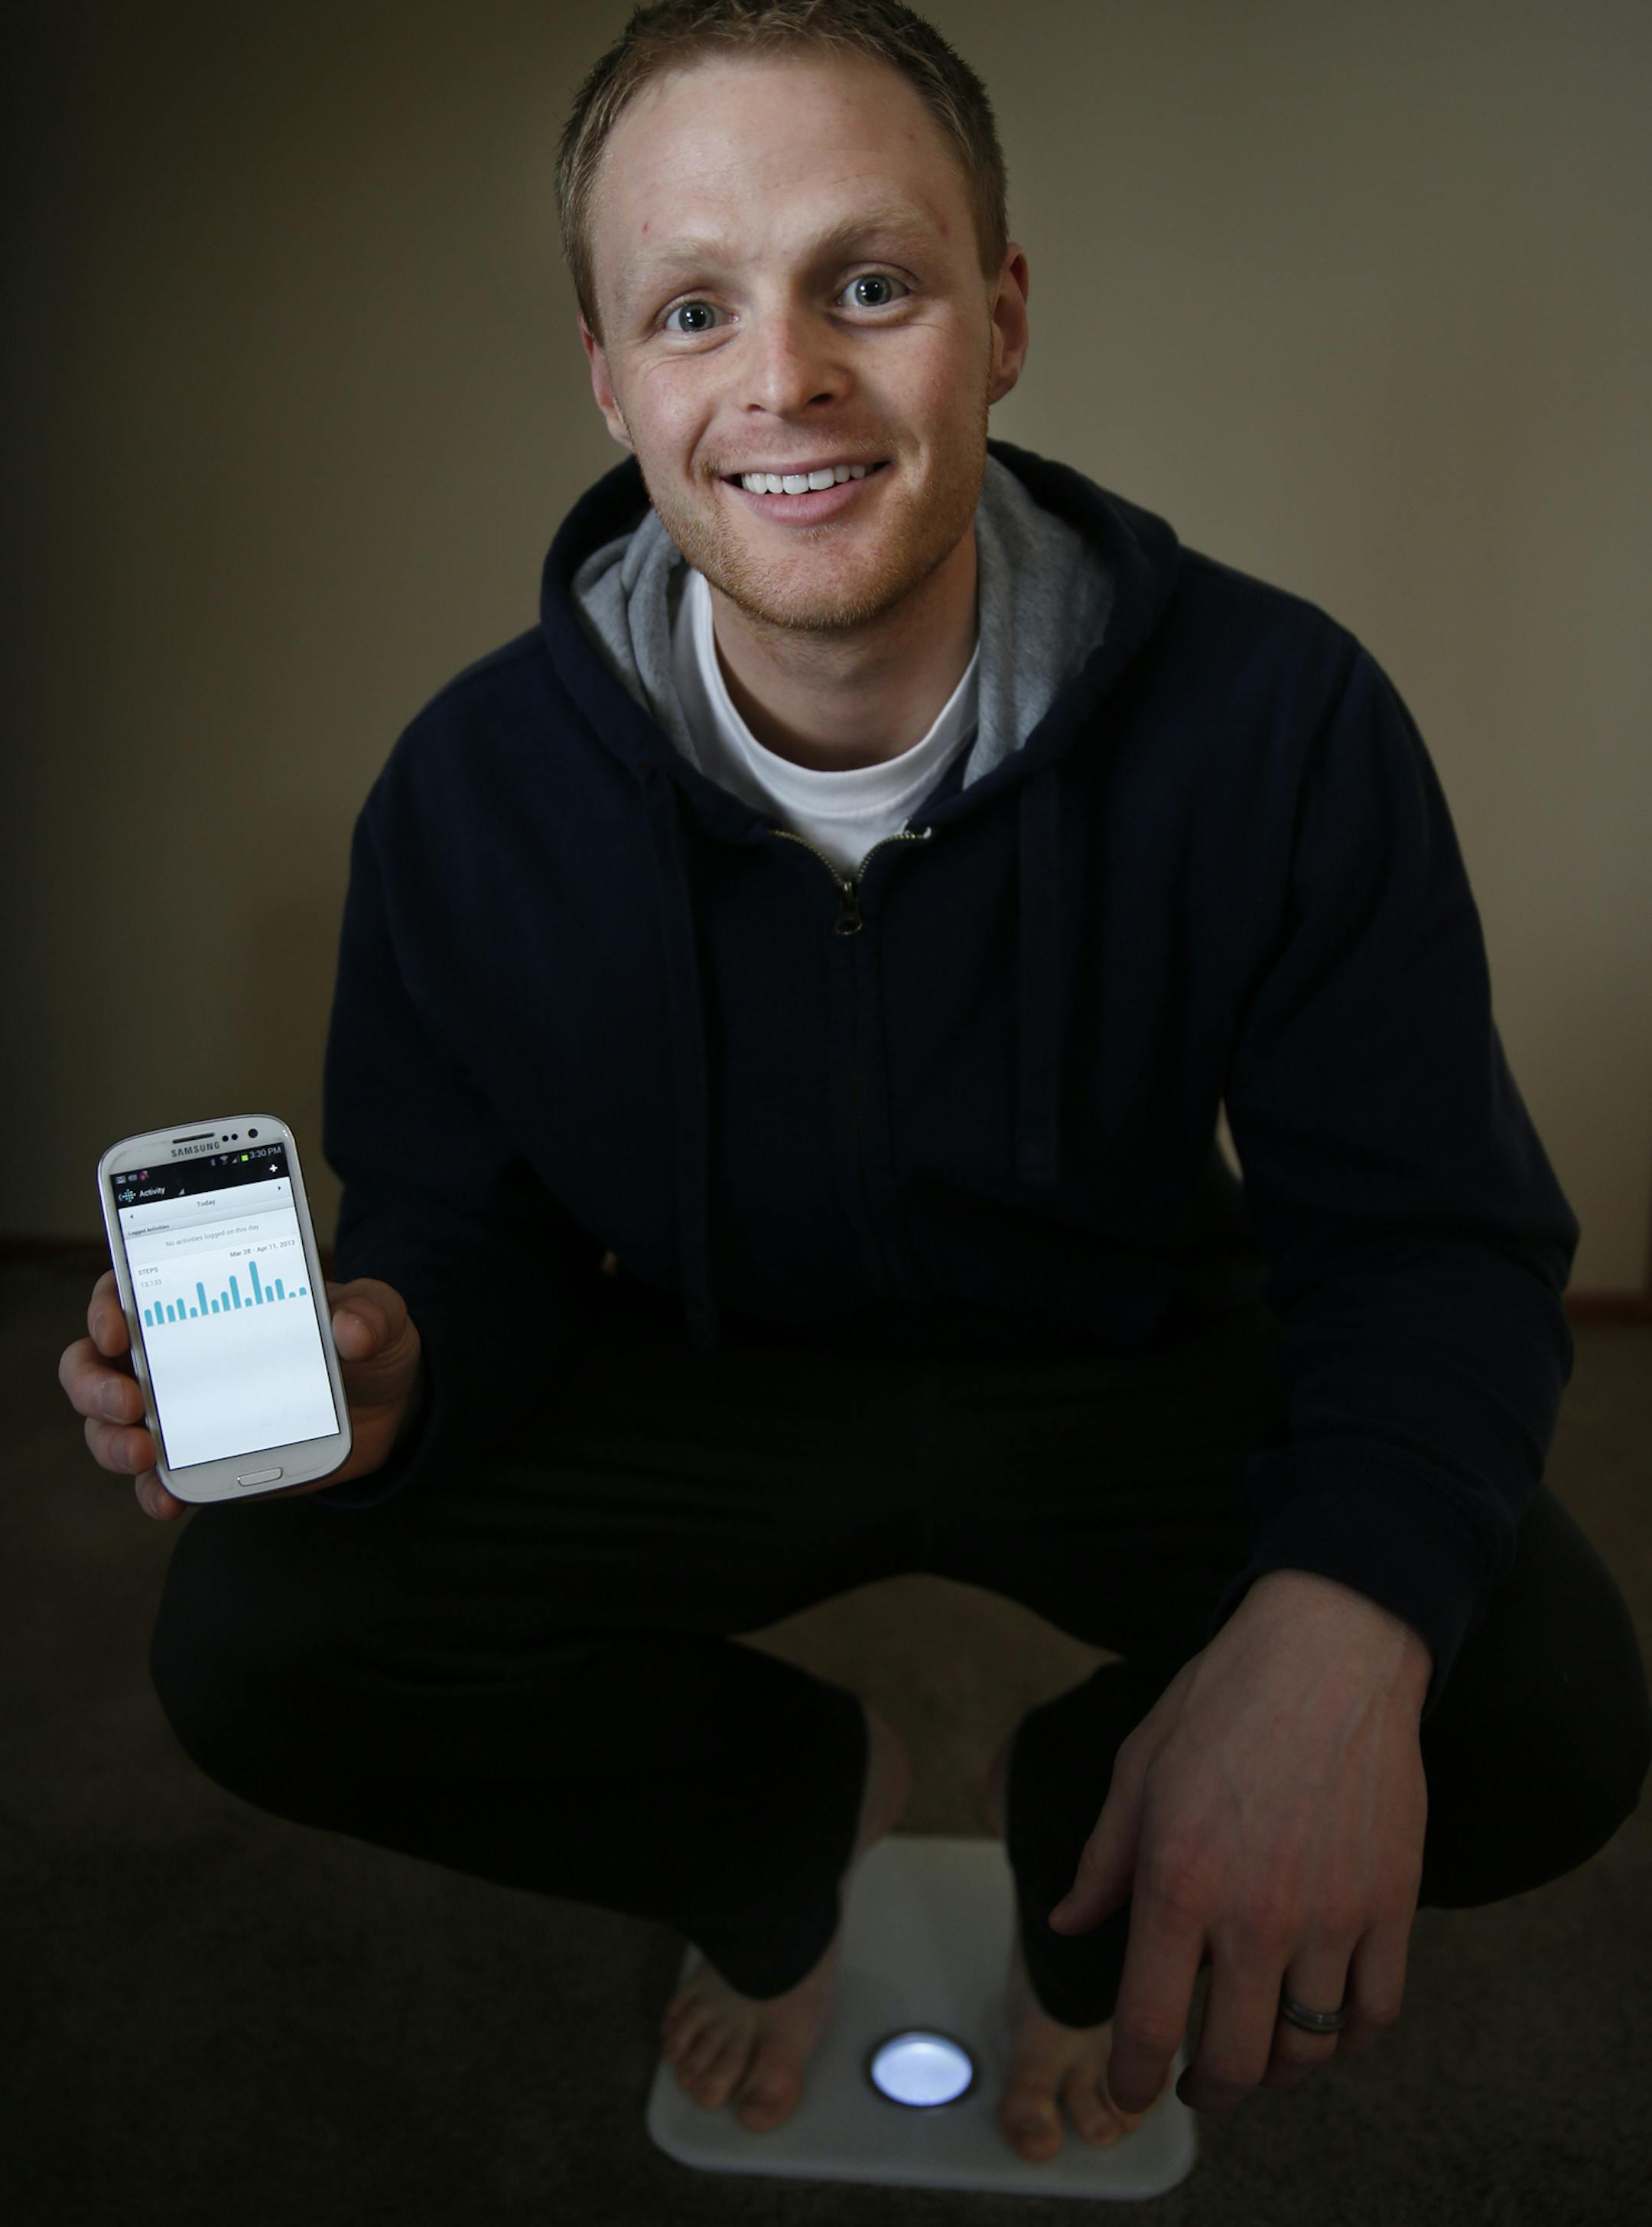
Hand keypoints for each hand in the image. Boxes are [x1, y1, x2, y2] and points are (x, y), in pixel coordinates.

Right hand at [59, 1269, 423, 1519]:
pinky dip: (152, 1492)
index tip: (118, 1326)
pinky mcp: (198, 1462)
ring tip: (144, 1453)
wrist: (388, 1407)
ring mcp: (179, 1413)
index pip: (126, 1290)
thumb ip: (368, 1314)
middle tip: (132, 1403)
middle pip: (93, 1364)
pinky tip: (168, 1500)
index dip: (106, 1305)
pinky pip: (155, 1481)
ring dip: (110, 1441)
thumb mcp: (377, 1316)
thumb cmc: (364, 1343)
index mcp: (197, 1300)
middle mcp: (172, 1355)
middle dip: (93, 1385)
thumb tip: (350, 1329)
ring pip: (108, 1425)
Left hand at [1047, 1570, 1429, 2116]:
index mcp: (1178, 1883)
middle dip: (1210, 2091)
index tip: (1132, 2093)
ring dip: (1279, 2071)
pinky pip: (1377, 2012)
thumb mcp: (1138, 1769)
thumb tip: (1069, 1925)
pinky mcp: (1391, 1903)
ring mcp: (1332, 1914)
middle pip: (1237, 2061)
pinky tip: (1325, 2026)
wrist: (1330, 1651)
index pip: (1150, 2024)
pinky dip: (1349, 2040)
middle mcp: (1256, 1914)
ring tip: (1260, 2058)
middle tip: (1198, 2086)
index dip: (1135, 2079)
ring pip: (1309, 2048)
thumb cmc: (1223, 1700)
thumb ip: (1103, 1860)